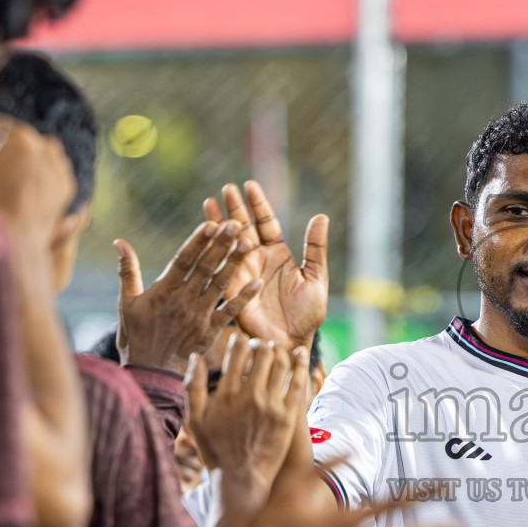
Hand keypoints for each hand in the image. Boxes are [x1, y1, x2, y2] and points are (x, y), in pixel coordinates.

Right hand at [0, 112, 73, 249]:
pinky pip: (49, 170)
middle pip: (15, 137)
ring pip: (35, 152)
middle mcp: (46, 148)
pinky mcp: (66, 187)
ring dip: (17, 158)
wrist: (11, 246)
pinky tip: (16, 187)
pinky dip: (35, 172)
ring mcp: (60, 167)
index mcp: (19, 138)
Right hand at [114, 221, 261, 373]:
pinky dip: (244, 297)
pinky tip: (258, 282)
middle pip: (206, 267)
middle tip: (237, 222)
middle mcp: (183, 300)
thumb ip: (127, 271)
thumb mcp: (126, 303)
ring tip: (249, 242)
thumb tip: (119, 241)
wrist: (149, 373)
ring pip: (220, 284)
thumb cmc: (136, 336)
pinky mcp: (210, 332)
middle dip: (222, 244)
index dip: (198, 241)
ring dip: (235, 263)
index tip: (211, 222)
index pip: (183, 259)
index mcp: (163, 290)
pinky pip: (230, 312)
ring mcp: (199, 316)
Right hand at [185, 334, 295, 517]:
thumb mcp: (195, 420)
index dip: (240, 342)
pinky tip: (300, 354)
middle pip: (261, 355)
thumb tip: (195, 356)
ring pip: (280, 365)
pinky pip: (297, 383)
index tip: (242, 340)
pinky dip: (300, 364)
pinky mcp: (288, 417)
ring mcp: (270, 406)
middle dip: (261, 344)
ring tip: (277, 349)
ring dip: (279, 351)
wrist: (240, 479)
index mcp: (226, 394)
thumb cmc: (215, 450)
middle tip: (261, 344)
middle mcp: (249, 396)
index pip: (237, 354)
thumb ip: (193, 386)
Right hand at [204, 182, 327, 350]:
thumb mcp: (316, 277)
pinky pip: (222, 267)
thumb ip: (315, 247)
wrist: (294, 341)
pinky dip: (214, 251)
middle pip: (244, 227)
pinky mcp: (233, 290)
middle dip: (235, 208)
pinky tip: (206, 235)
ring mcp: (243, 273)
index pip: (266, 222)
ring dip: (219, 224)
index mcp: (278, 254)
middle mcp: (258, 260)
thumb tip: (321, 216)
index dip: (258, 204)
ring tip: (209, 203)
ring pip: (229, 243)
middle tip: (225, 188)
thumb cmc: (308, 313)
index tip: (249, 184)